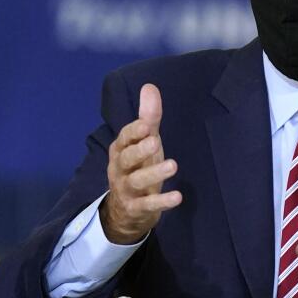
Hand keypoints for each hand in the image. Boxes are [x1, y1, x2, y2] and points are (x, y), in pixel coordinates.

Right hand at [99, 83, 181, 243]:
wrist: (125, 211)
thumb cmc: (138, 167)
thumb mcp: (144, 142)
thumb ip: (148, 117)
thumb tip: (149, 86)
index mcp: (121, 150)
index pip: (124, 138)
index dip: (134, 132)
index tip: (146, 125)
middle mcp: (120, 169)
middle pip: (126, 159)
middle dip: (139, 150)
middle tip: (155, 142)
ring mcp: (126, 190)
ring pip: (136, 181)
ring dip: (154, 174)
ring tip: (172, 166)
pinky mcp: (135, 208)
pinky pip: (147, 205)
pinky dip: (161, 201)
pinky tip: (177, 197)